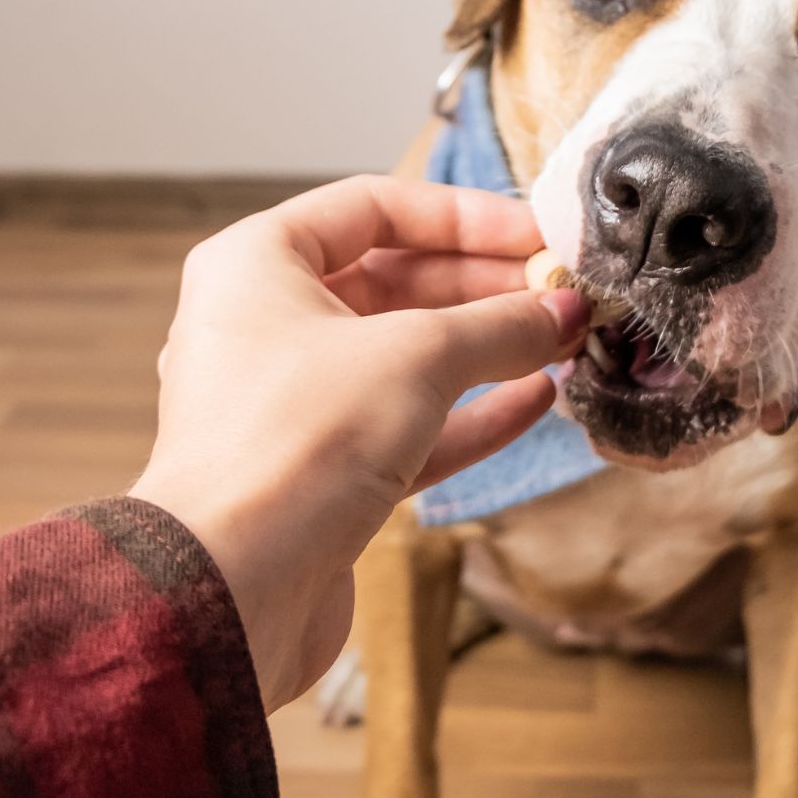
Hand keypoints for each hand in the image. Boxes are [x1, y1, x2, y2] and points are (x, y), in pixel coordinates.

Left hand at [129, 175, 588, 710]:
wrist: (234, 589)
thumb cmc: (295, 444)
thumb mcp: (416, 357)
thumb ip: (498, 326)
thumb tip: (562, 310)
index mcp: (256, 266)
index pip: (372, 208)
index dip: (463, 217)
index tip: (538, 236)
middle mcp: (263, 326)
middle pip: (391, 281)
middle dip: (484, 287)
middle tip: (563, 295)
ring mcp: (290, 404)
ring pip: (403, 359)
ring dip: (485, 351)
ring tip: (563, 342)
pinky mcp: (318, 475)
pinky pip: (405, 426)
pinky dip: (468, 413)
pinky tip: (537, 401)